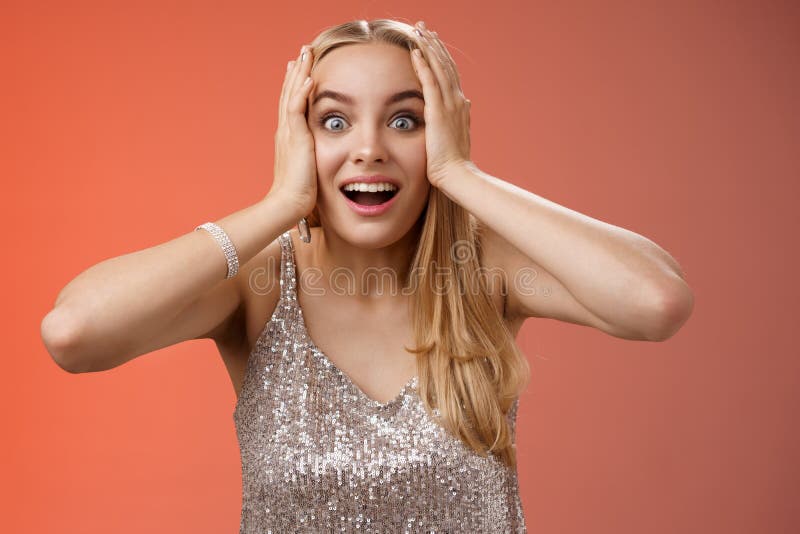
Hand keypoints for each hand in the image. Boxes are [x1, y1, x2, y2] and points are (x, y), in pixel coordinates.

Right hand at [268, 45, 317, 218]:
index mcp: (289, 137)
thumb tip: (327, 159)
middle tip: (303, 51)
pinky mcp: (295, 139)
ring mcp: (288, 134)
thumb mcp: (310, 169)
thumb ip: (315, 158)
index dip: (296, 85)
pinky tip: (309, 78)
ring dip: (299, 73)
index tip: (303, 68)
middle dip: (297, 71)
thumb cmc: (301, 194)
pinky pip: (296, 110)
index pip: (292, 104)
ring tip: (306, 54)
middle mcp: (286, 131)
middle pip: (290, 93)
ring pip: (292, 95)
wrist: (288, 204)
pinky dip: (302, 92)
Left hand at [410, 22, 471, 187]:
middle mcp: (457, 101)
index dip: (441, 56)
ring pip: (439, 69)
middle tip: (424, 27)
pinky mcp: (438, 112)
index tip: (433, 41)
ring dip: (429, 48)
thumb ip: (460, 118)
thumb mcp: (458, 134)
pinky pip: (430, 83)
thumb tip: (467, 104)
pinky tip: (415, 52)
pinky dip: (423, 66)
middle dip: (435, 44)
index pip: (450, 74)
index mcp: (460, 106)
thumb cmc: (453, 162)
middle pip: (445, 65)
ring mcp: (449, 105)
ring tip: (419, 31)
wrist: (457, 175)